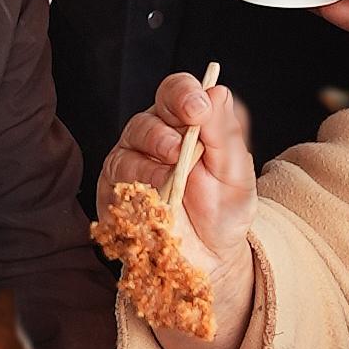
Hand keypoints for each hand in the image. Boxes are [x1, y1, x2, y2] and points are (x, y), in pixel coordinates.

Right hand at [97, 76, 258, 348]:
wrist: (209, 258)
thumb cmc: (224, 209)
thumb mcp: (235, 172)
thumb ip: (225, 132)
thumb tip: (217, 91)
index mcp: (184, 122)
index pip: (176, 92)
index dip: (183, 94)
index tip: (197, 108)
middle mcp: (152, 136)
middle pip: (147, 119)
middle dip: (161, 133)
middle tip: (177, 150)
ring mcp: (129, 162)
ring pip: (128, 150)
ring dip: (150, 166)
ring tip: (170, 183)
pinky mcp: (113, 191)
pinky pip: (115, 184)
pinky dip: (134, 192)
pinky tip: (153, 203)